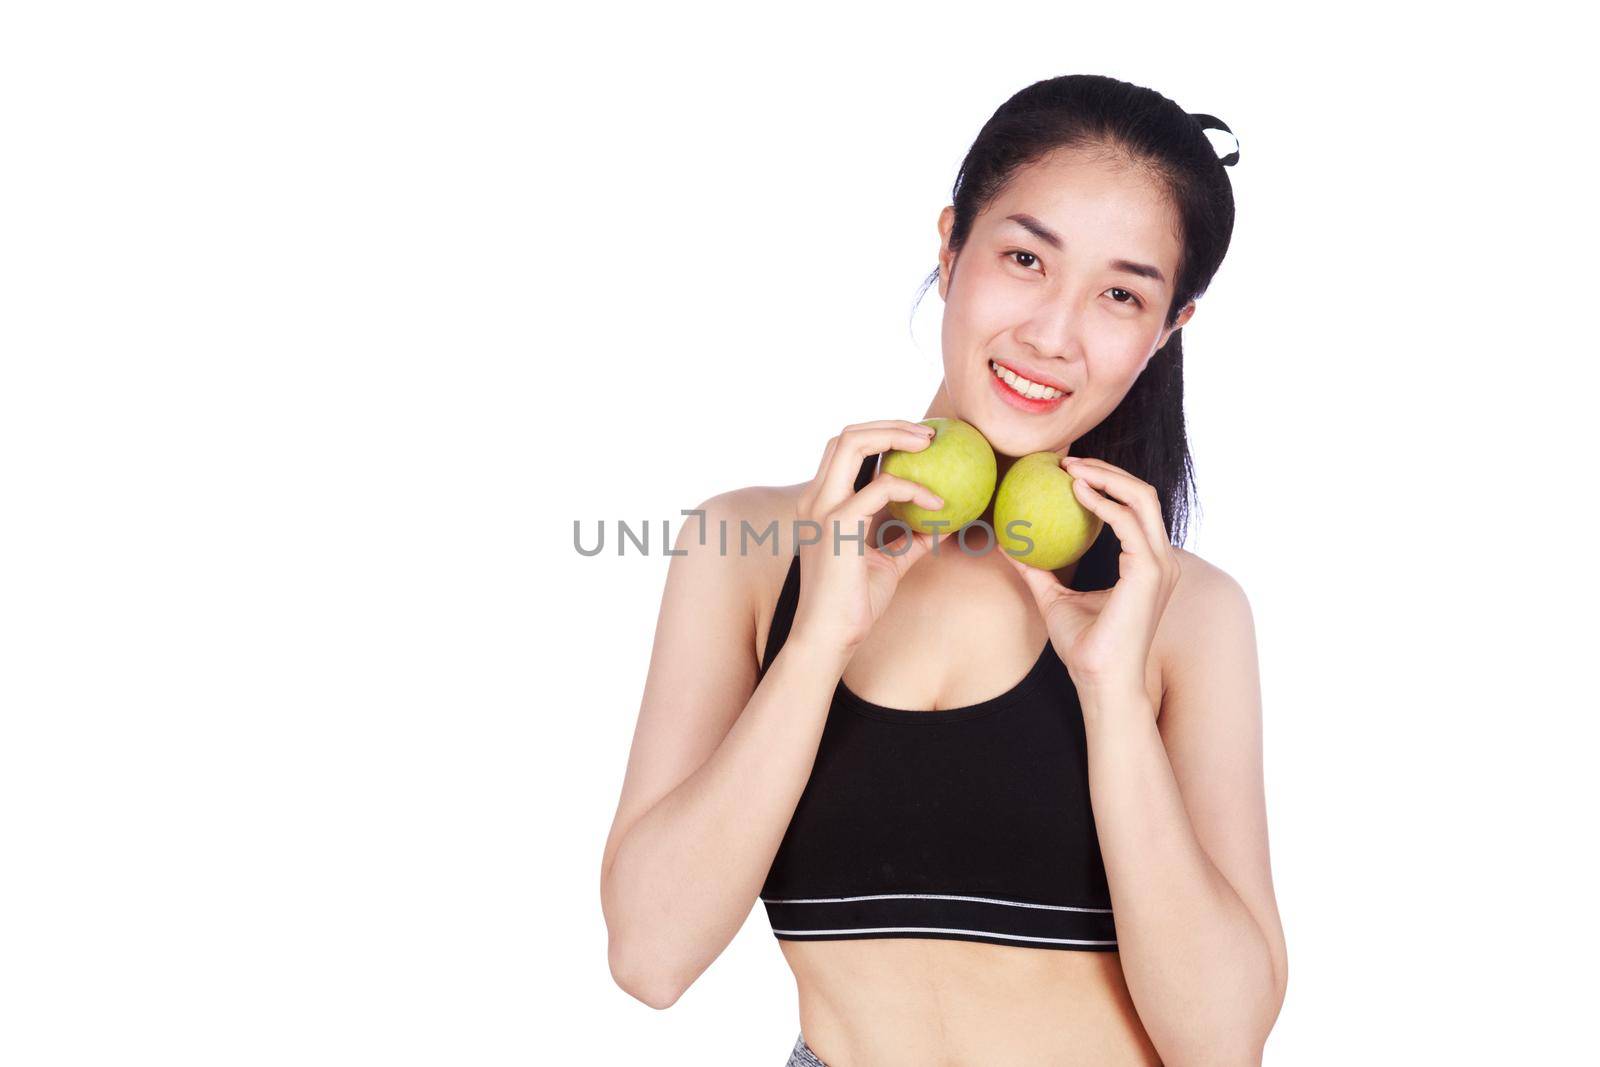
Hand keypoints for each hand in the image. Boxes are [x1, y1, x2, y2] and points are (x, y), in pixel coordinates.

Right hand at [790, 421, 949, 657]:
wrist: (829, 637)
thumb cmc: (853, 604)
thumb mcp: (887, 564)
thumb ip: (909, 541)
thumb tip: (942, 527)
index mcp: (822, 504)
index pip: (846, 451)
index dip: (881, 436)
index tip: (919, 444)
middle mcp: (816, 498)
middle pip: (846, 435)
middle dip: (890, 425)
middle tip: (929, 435)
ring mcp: (822, 507)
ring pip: (852, 442)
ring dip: (895, 435)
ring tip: (930, 444)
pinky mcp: (838, 523)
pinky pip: (882, 487)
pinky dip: (914, 489)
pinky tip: (938, 504)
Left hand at [1004, 455, 1180, 713]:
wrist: (1100, 682)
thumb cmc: (1084, 647)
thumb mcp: (1053, 598)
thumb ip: (1038, 569)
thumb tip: (1008, 544)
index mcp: (1146, 563)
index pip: (1134, 508)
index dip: (1106, 483)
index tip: (1068, 472)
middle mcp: (1159, 560)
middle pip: (1142, 494)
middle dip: (1107, 470)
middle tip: (1068, 460)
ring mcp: (1159, 564)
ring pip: (1141, 498)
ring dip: (1106, 476)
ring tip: (1070, 468)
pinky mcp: (1149, 572)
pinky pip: (1127, 522)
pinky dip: (1103, 501)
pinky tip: (1074, 491)